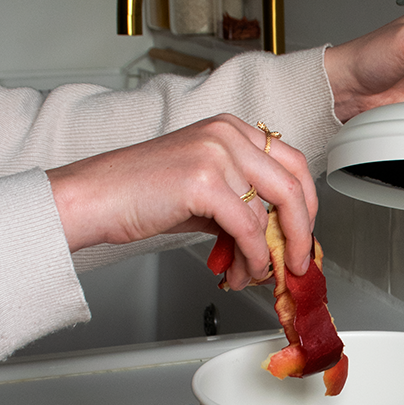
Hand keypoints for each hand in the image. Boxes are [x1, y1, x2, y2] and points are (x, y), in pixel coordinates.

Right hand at [47, 114, 317, 289]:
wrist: (96, 198)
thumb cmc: (143, 195)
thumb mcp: (206, 194)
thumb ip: (244, 205)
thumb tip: (277, 238)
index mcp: (231, 130)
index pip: (293, 163)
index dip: (306, 205)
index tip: (305, 235)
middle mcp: (227, 135)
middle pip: (293, 185)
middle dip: (301, 233)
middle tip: (299, 263)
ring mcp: (216, 154)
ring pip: (268, 214)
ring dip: (265, 256)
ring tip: (249, 274)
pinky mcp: (204, 180)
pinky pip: (248, 229)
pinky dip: (251, 258)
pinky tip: (240, 271)